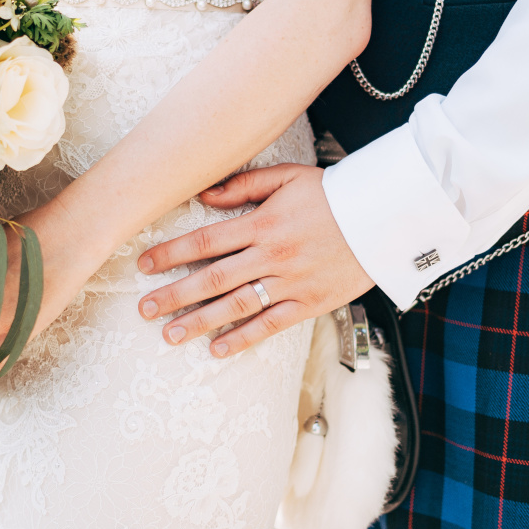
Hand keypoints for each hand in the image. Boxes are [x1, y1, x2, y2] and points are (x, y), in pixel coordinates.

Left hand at [136, 164, 373, 357]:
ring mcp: (290, 282)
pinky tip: (218, 350)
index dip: (171, 253)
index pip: (205, 241)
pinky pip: (270, 325)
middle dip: (174, 294)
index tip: (144, 264)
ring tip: (169, 335)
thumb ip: (244, 186)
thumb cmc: (333, 194)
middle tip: (143, 309)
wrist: (385, 217)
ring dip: (199, 322)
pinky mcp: (309, 303)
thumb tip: (204, 195)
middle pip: (212, 278)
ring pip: (236, 306)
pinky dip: (243, 338)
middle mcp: (271, 255)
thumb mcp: (287, 178)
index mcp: (262, 224)